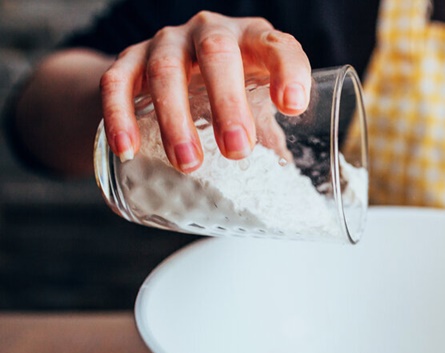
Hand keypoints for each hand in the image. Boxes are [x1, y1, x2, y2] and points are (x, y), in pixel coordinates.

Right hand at [100, 11, 311, 171]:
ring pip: (166, 71)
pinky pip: (117, 82)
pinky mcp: (128, 58)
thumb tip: (286, 195)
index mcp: (254, 41)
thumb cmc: (230, 93)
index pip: (277, 46)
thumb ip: (272, 139)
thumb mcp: (257, 106)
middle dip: (228, 104)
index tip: (293, 106)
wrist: (167, 72)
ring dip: (176, 120)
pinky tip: (128, 149)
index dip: (288, 72)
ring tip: (189, 163)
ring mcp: (167, 42)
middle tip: (237, 151)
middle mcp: (211, 32)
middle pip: (218, 54)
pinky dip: (120, 116)